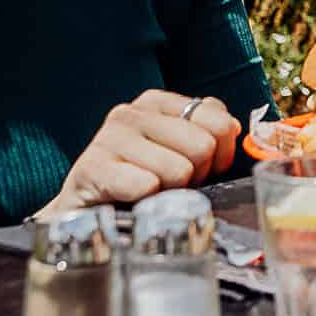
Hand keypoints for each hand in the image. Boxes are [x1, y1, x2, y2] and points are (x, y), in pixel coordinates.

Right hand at [41, 91, 241, 214]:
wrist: (82, 213)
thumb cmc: (138, 181)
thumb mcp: (177, 150)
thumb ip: (208, 130)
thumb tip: (233, 127)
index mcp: (155, 102)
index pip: (218, 121)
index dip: (219, 155)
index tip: (201, 168)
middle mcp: (130, 113)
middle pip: (203, 146)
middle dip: (195, 175)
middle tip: (170, 185)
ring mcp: (109, 138)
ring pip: (178, 170)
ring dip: (169, 192)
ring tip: (148, 193)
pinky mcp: (93, 168)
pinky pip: (148, 186)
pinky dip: (147, 202)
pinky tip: (130, 200)